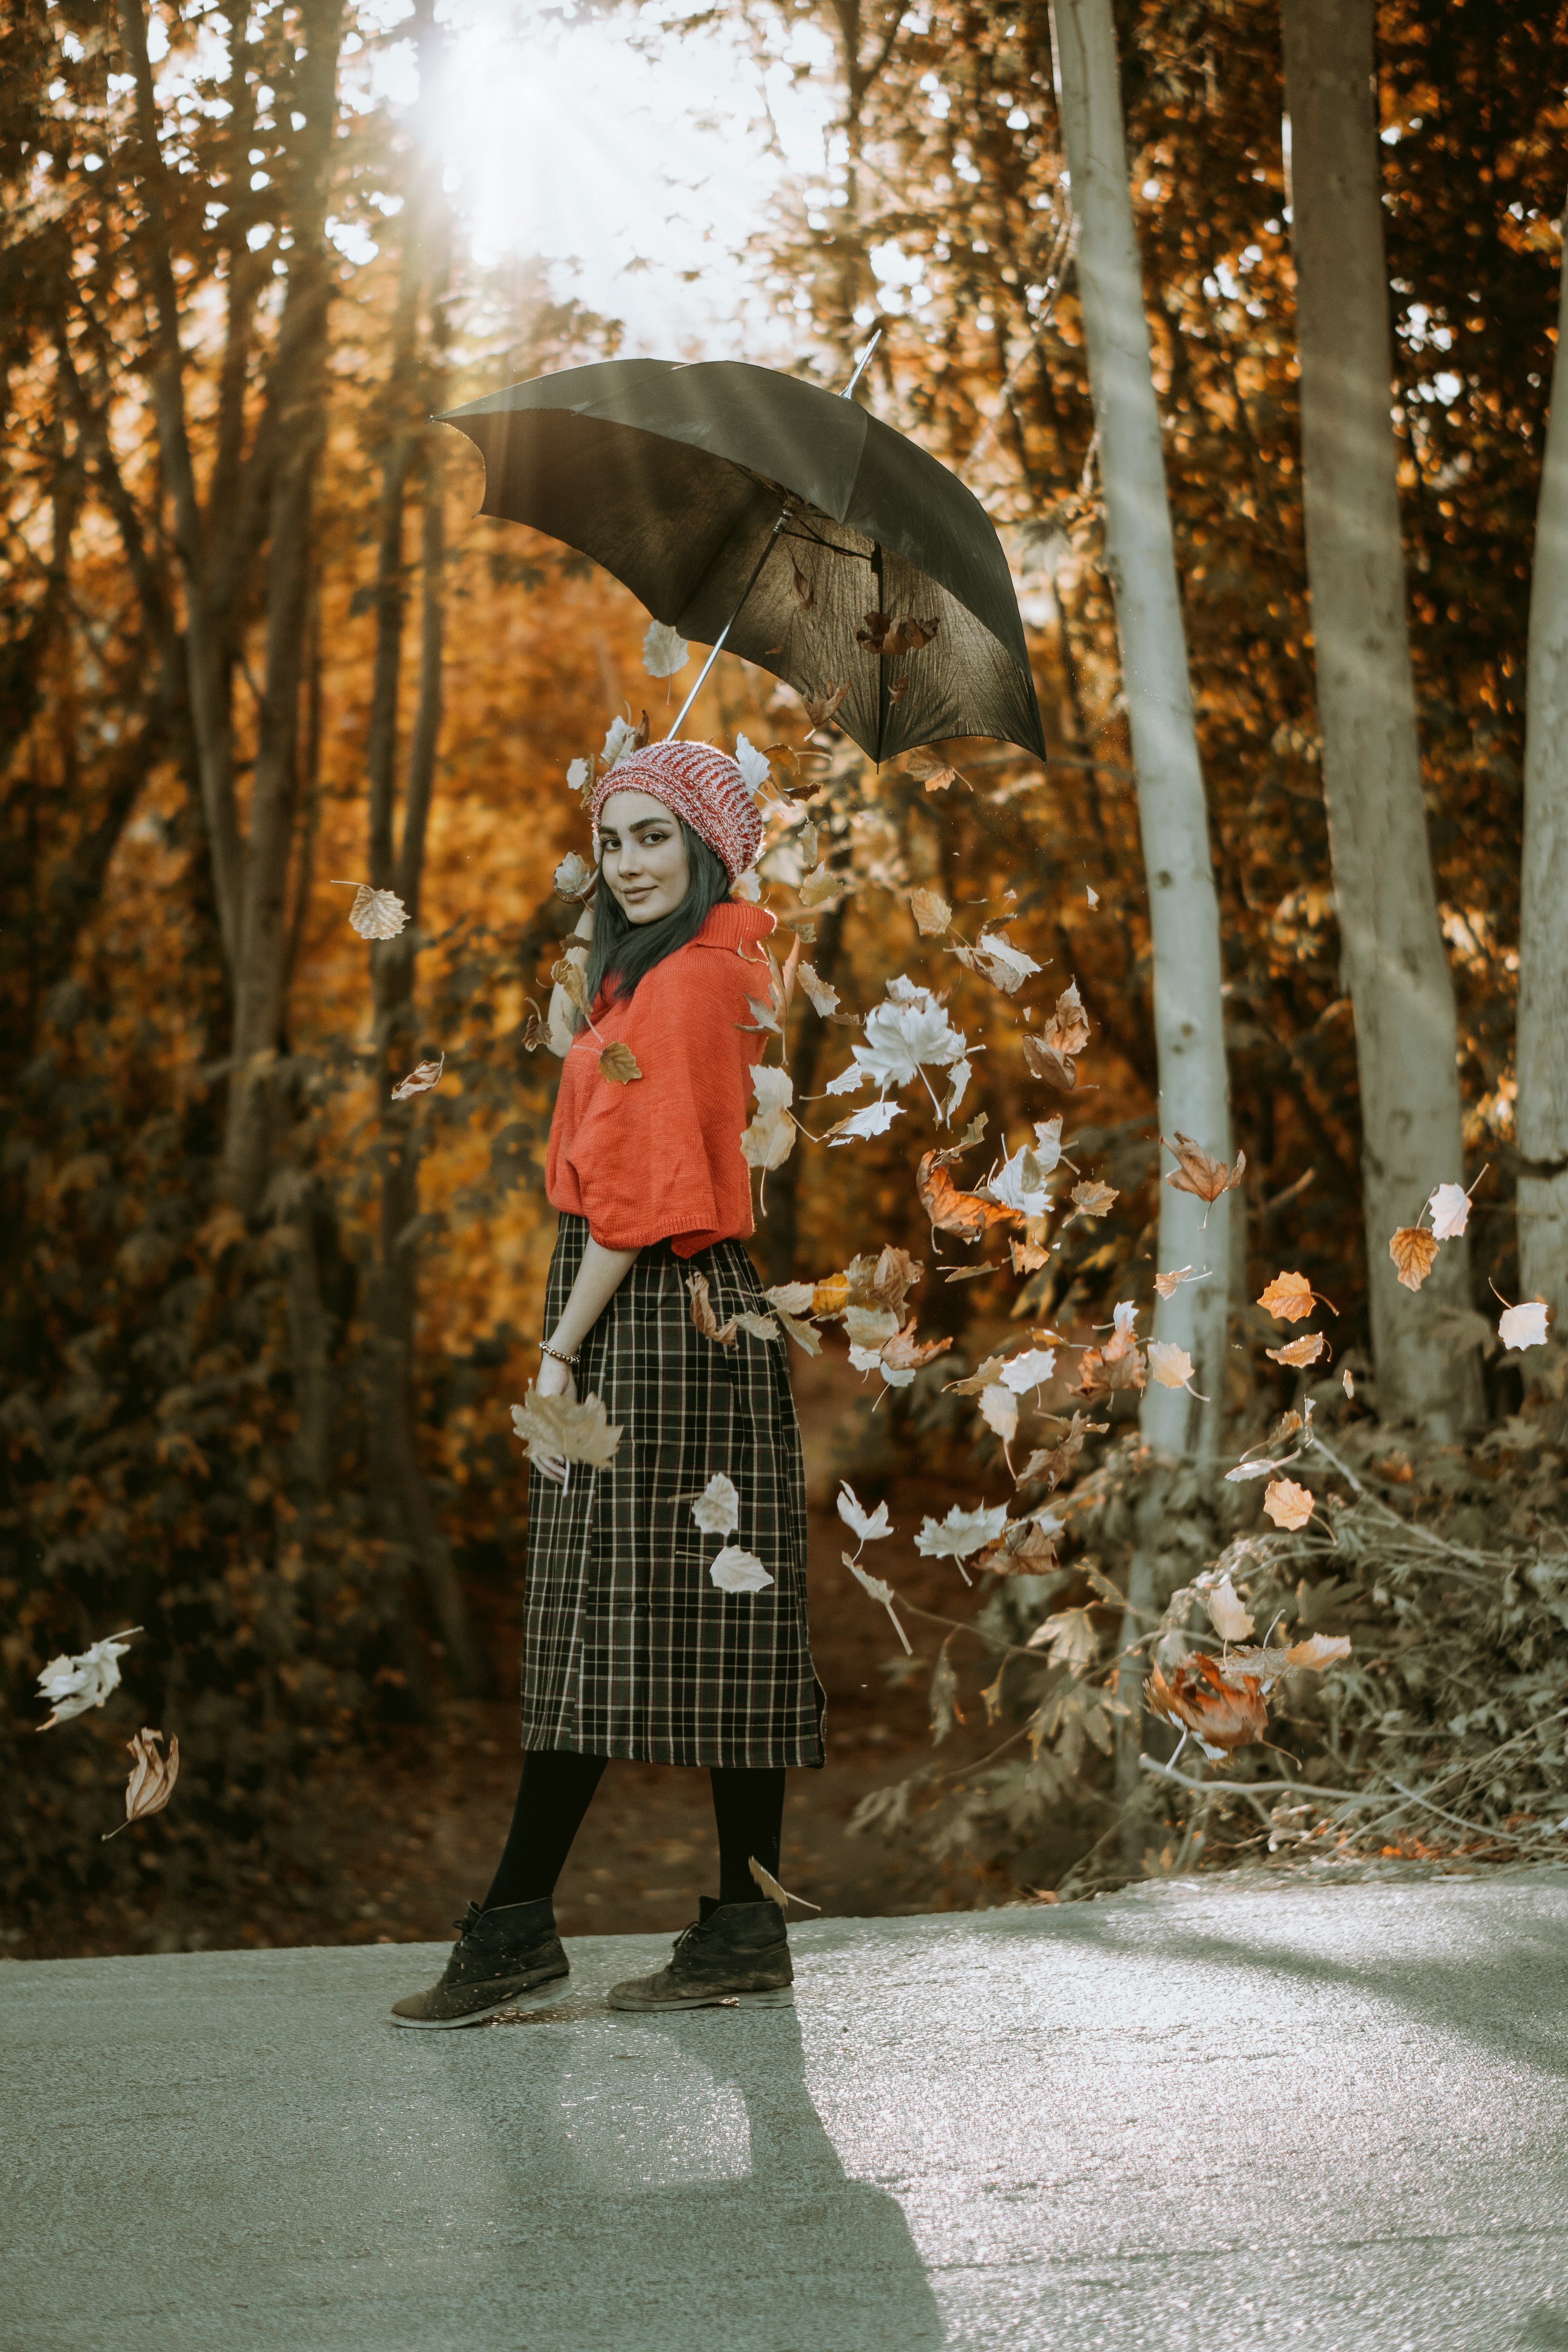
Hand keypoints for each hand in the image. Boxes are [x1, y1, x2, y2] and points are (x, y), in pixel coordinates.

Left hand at [531, 1351, 576, 1485]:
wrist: (559, 1369)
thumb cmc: (562, 1391)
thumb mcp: (568, 1415)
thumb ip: (568, 1433)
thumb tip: (572, 1456)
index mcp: (539, 1427)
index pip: (540, 1453)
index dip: (548, 1467)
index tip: (560, 1477)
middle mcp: (535, 1426)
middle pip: (538, 1456)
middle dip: (550, 1470)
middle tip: (563, 1480)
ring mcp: (538, 1421)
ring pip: (542, 1450)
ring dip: (554, 1464)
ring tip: (565, 1472)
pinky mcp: (543, 1415)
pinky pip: (550, 1438)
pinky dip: (557, 1450)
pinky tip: (564, 1459)